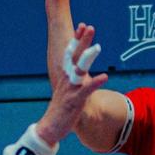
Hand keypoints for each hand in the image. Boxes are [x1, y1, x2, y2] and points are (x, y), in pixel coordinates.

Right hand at [37, 22, 109, 144]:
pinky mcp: (75, 101)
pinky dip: (95, 83)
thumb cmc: (61, 108)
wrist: (49, 128)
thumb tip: (82, 71)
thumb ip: (75, 79)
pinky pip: (86, 90)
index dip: (76, 39)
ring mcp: (70, 89)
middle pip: (74, 56)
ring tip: (98, 46)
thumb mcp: (68, 90)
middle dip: (82, 41)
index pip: (70, 53)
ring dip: (88, 57)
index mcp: (65, 75)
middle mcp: (67, 79)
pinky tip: (105, 76)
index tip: (82, 26)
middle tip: (90, 27)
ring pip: (79, 69)